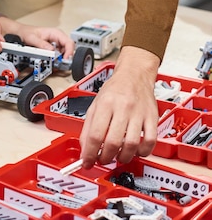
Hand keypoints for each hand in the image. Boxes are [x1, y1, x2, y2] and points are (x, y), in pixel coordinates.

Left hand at [0, 17, 74, 59]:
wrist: (21, 33)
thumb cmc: (27, 32)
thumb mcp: (32, 38)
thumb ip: (41, 44)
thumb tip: (51, 50)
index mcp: (55, 33)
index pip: (69, 42)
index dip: (69, 52)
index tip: (65, 60)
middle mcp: (57, 38)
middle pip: (68, 49)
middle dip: (65, 58)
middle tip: (58, 64)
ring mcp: (56, 44)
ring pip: (64, 54)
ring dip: (60, 61)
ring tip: (53, 64)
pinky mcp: (53, 49)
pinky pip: (58, 57)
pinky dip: (56, 62)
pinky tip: (51, 63)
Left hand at [79, 46, 159, 167]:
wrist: (134, 74)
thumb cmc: (115, 89)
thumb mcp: (95, 104)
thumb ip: (88, 127)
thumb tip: (84, 150)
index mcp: (105, 103)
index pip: (95, 134)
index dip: (90, 153)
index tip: (87, 162)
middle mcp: (122, 107)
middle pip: (113, 142)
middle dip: (105, 158)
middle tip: (103, 159)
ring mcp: (139, 113)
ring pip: (132, 144)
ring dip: (123, 157)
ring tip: (118, 156)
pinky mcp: (152, 117)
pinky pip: (150, 141)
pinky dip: (142, 152)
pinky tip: (136, 150)